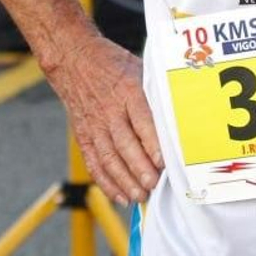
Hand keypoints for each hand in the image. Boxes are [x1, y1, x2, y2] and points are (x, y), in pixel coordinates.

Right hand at [42, 34, 162, 203]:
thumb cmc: (112, 64)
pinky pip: (94, 163)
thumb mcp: (138, 68)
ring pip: (109, 158)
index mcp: (127, 89)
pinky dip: (106, 182)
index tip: (163, 161)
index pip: (141, 119)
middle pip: (124, 143)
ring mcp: (94, 124)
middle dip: (139, 168)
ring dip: (124, 180)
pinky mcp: (84, 136)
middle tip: (154, 185)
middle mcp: (109, 109)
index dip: (151, 142)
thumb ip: (155, 91)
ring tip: (140, 196)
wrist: (73, 59)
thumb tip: (182, 113)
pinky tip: (119, 196)